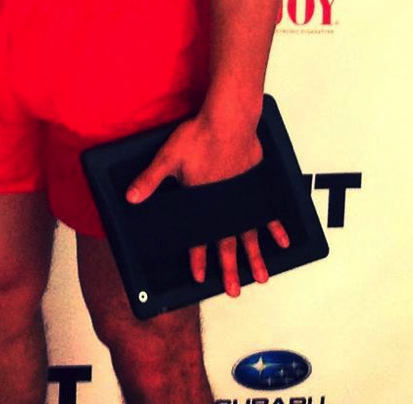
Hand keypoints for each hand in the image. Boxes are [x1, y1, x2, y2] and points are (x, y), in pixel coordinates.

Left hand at [124, 106, 288, 297]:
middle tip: (232, 291)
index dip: (198, 258)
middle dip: (229, 269)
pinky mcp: (256, 186)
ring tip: (261, 278)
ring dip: (256, 257)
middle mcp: (225, 205)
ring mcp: (243, 197)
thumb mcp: (167, 158)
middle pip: (228, 244)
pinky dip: (275, 228)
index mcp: (203, 201)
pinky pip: (268, 213)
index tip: (198, 278)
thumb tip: (131, 198)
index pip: (199, 238)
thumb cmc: (198, 135)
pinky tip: (282, 243)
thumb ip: (150, 180)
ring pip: (250, 235)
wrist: (229, 120)